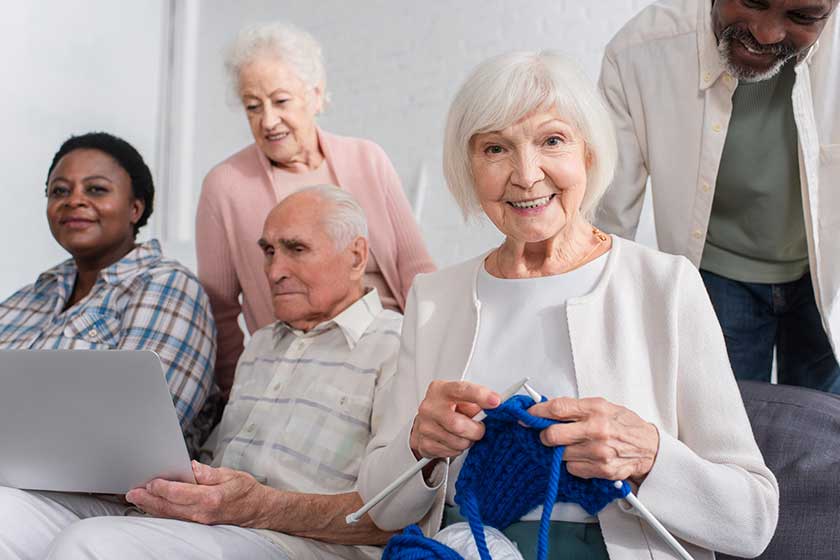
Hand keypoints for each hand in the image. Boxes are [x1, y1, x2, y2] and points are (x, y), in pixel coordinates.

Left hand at [125, 461, 269, 526]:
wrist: (258, 509)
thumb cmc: (246, 491)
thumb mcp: (231, 474)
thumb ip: (209, 473)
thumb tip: (191, 468)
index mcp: (211, 498)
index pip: (179, 493)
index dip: (162, 488)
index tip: (150, 482)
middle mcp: (203, 513)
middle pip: (169, 507)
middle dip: (149, 500)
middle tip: (132, 493)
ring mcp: (200, 521)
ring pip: (170, 514)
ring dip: (152, 507)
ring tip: (137, 499)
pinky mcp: (199, 523)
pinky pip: (177, 518)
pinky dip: (163, 512)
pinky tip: (154, 507)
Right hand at [409, 380, 500, 459]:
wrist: (426, 421)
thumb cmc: (448, 407)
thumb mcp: (461, 398)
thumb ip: (476, 401)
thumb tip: (495, 406)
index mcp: (440, 390)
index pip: (461, 391)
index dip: (480, 396)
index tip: (495, 402)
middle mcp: (430, 407)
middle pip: (458, 424)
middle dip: (475, 430)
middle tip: (479, 428)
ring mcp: (425, 426)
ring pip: (457, 442)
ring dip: (467, 441)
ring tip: (465, 434)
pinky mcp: (424, 444)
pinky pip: (450, 452)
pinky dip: (458, 449)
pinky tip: (454, 440)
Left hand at [528, 397, 659, 484]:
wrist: (649, 447)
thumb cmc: (624, 425)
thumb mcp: (602, 406)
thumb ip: (575, 407)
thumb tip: (546, 408)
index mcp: (595, 409)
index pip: (557, 409)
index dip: (537, 412)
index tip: (527, 415)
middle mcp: (596, 430)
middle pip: (552, 435)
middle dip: (545, 436)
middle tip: (547, 435)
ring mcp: (598, 451)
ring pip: (560, 454)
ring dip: (562, 452)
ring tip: (576, 446)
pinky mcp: (601, 470)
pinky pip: (572, 469)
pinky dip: (574, 464)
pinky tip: (585, 457)